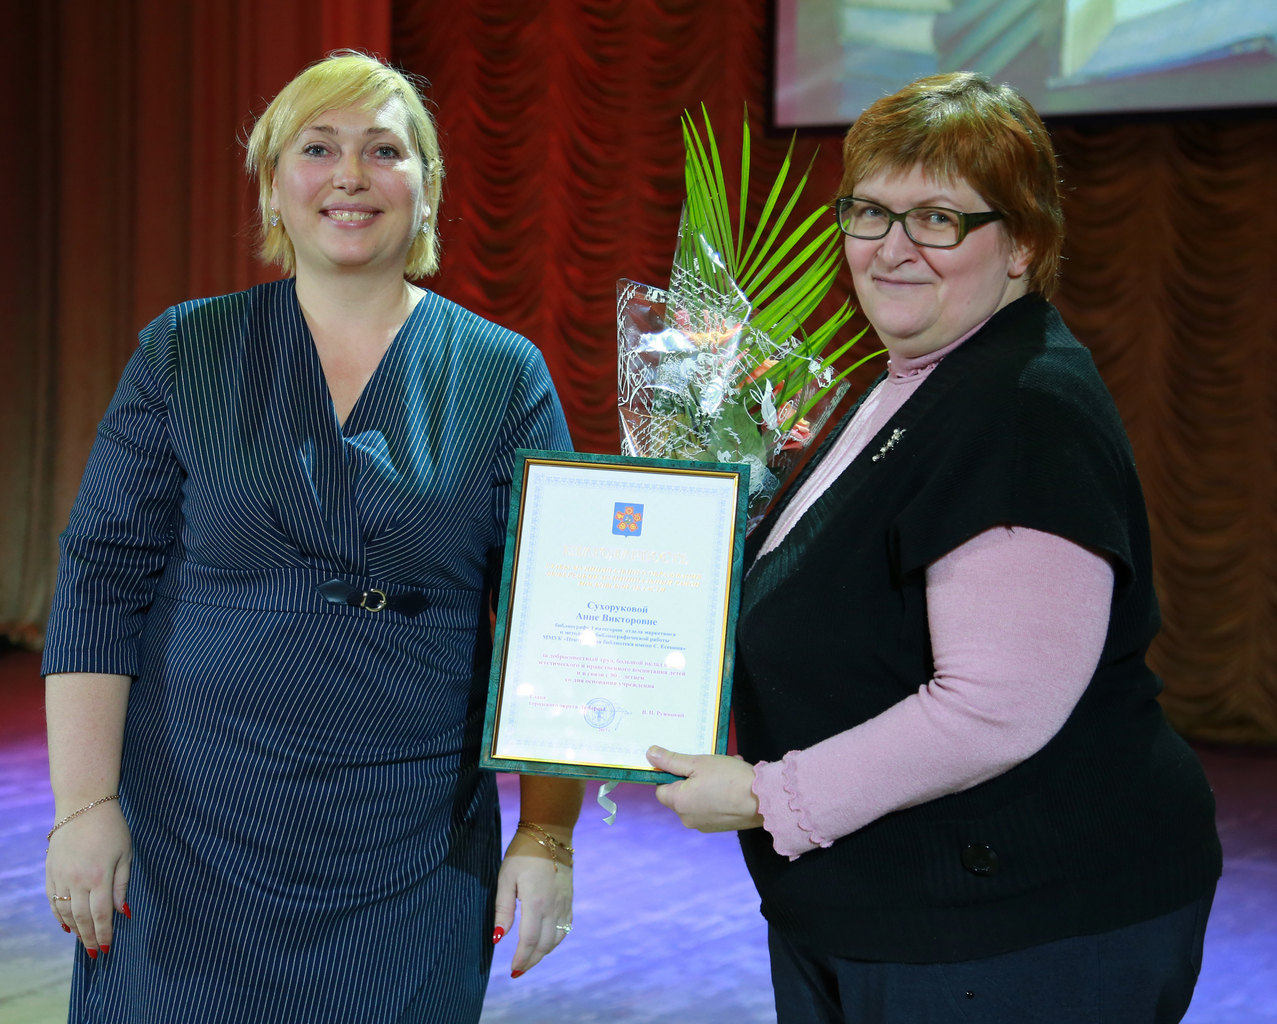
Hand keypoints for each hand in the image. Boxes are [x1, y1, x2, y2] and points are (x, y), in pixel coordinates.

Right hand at [45, 801, 131, 954]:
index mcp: (99, 876)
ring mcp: (60, 877)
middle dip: (90, 937)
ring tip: (83, 941)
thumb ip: (123, 884)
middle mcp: (77, 880)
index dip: (104, 933)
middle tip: (96, 952)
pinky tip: (66, 925)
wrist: (83, 805)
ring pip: (65, 912)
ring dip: (74, 929)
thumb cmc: (111, 827)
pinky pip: (53, 900)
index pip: (101, 914)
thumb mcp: (126, 853)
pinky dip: (58, 915)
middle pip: (82, 918)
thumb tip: (122, 911)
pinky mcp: (50, 871)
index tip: (108, 946)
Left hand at [493, 827, 573, 976]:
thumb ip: (503, 910)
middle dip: (531, 961)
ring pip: (557, 939)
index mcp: (535, 903)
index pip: (529, 941)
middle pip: (544, 945)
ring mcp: (564, 903)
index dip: (521, 959)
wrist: (549, 834)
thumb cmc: (522, 854)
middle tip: (518, 970)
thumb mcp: (505, 878)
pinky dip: (557, 940)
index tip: (512, 970)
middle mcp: (553, 907)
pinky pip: (566, 927)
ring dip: (543, 953)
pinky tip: (547, 942)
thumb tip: (498, 938)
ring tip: (530, 959)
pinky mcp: (569, 899)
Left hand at [647, 745, 764, 832]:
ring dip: (706, 786)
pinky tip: (733, 784)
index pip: (661, 789)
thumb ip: (672, 760)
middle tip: (709, 765)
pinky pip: (711, 807)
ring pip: (698, 800)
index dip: (670, 775)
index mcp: (678, 803)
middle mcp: (687, 819)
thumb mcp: (698, 762)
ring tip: (726, 770)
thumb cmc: (728, 778)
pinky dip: (717, 796)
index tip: (686, 765)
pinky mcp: (719, 827)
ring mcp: (704, 825)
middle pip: (680, 796)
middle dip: (692, 779)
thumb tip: (649, 754)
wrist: (762, 800)